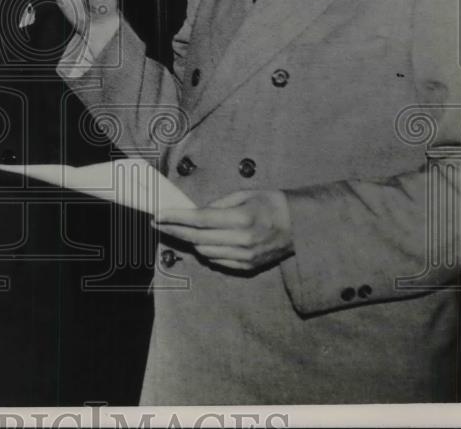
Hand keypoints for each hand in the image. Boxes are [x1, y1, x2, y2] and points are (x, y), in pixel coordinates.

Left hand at [154, 190, 293, 271]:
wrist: (301, 226)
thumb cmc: (271, 204)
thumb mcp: (245, 194)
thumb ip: (218, 203)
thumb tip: (195, 212)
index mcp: (242, 218)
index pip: (199, 219)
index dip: (176, 217)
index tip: (159, 214)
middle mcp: (243, 240)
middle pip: (197, 238)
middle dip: (174, 230)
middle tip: (158, 223)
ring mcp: (245, 257)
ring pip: (204, 252)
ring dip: (190, 241)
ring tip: (180, 229)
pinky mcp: (248, 267)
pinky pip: (217, 261)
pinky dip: (206, 251)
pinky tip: (203, 241)